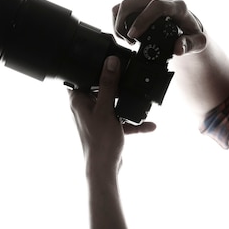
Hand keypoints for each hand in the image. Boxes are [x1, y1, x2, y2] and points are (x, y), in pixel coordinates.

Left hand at [69, 56, 155, 176]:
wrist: (105, 167)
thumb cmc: (99, 142)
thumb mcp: (106, 109)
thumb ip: (109, 85)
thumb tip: (111, 62)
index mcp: (78, 100)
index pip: (81, 76)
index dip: (92, 67)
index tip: (108, 61)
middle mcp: (86, 107)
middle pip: (101, 88)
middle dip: (117, 85)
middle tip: (128, 78)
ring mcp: (97, 117)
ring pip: (114, 103)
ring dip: (128, 103)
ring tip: (140, 100)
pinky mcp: (108, 127)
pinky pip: (122, 118)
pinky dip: (133, 121)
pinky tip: (149, 124)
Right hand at [112, 0, 206, 55]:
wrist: (186, 24)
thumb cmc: (191, 33)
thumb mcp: (197, 43)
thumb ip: (190, 45)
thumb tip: (178, 48)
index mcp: (177, 6)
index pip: (156, 6)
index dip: (142, 19)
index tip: (133, 35)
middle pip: (134, 1)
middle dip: (123, 22)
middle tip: (127, 41)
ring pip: (126, 3)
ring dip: (119, 22)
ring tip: (127, 39)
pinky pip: (122, 5)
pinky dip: (118, 19)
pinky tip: (124, 32)